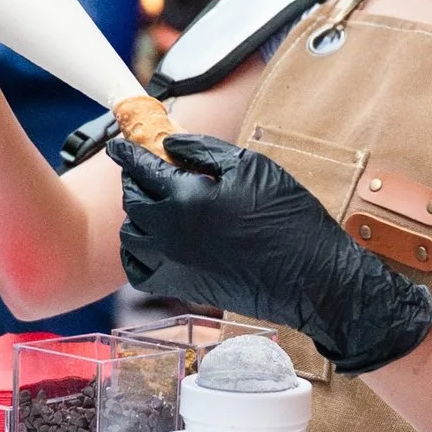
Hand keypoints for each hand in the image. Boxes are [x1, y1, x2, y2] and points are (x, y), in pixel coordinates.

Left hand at [113, 133, 431, 375]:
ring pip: (130, 235)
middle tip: (146, 170)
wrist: (312, 278)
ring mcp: (172, 264)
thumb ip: (204, 150)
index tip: (119, 144)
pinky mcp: (181, 288)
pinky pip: (139, 270)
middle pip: (132, 200)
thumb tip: (169, 143)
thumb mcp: (253, 167)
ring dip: (136, 215)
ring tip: (155, 203)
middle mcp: (169, 233)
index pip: (141, 168)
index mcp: (185, 198)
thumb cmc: (289, 218)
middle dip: (135, 180)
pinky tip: (151, 241)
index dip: (127, 152)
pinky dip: (136, 253)